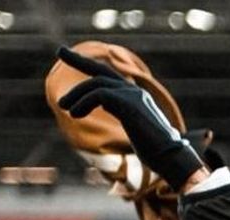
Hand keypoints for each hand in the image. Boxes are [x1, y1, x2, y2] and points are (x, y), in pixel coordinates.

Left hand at [56, 47, 203, 190]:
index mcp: (134, 96)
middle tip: (59, 51)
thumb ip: (125, 116)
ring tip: (63, 106)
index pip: (108, 75)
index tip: (71, 54)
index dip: (88, 63)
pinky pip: (100, 94)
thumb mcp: (135, 129)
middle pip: (100, 70)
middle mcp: (134, 91)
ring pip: (97, 83)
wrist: (170, 157)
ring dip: (76, 94)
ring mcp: (133, 96)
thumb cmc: (155, 151)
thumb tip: (114, 114)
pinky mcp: (129, 104)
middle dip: (78, 59)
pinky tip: (75, 114)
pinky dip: (84, 102)